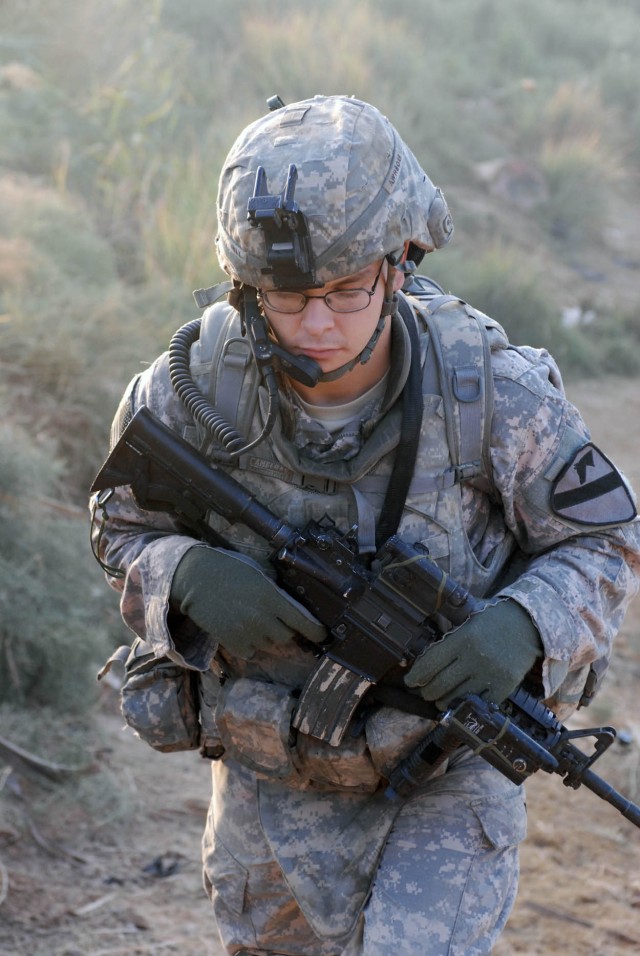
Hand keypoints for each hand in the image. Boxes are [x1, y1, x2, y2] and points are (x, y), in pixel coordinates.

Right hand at [170, 546, 326, 658]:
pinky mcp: (232, 643)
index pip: (304, 623)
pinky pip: (251, 652)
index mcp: (272, 598)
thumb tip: (292, 607)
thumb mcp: (259, 574)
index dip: (316, 632)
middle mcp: (263, 619)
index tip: (321, 634)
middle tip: (275, 619)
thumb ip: (276, 592)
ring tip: (253, 620)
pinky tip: (240, 628)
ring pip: (269, 645)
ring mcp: (247, 633)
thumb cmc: (229, 570)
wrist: (196, 580)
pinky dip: (249, 644)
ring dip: (267, 636)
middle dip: (286, 629)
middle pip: (287, 636)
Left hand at [404, 599, 541, 708]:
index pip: (430, 663)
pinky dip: (468, 705)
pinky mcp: (505, 686)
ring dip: (444, 702)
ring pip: (457, 698)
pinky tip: (462, 702)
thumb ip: (449, 634)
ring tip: (440, 699)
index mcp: (462, 637)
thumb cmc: (493, 619)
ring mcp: (490, 673)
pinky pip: (479, 703)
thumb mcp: (468, 617)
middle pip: (439, 684)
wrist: (529, 622)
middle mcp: (474, 657)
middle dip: (427, 692)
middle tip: (425, 692)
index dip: (416, 676)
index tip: (409, 681)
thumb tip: (422, 654)